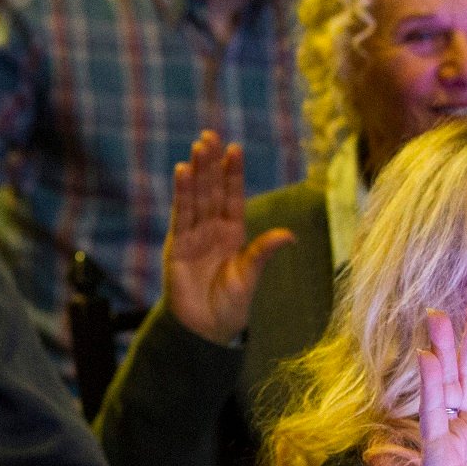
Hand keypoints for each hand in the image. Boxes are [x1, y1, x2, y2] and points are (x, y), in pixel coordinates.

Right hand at [161, 130, 295, 345]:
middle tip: (211, 136)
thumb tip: (289, 235)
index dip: (233, 174)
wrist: (205, 330)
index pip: (233, 197)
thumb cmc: (230, 306)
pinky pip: (180, 215)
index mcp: (233, 234)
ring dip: (197, 172)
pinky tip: (183, 172)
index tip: (234, 149)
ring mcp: (193, 236)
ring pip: (196, 197)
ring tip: (198, 146)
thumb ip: (263, 252)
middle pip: (212, 190)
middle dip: (211, 164)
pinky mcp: (177, 246)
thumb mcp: (250, 276)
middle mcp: (212, 230)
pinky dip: (182, 194)